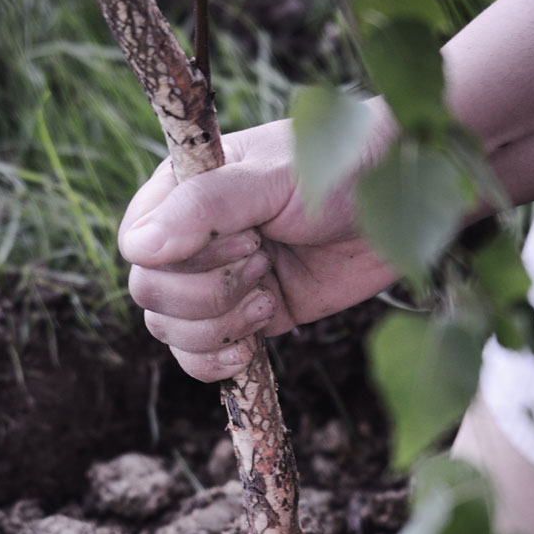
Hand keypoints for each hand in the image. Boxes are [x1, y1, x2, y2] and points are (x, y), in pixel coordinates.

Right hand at [119, 105, 398, 381]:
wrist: (396, 208)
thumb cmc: (335, 170)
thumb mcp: (269, 179)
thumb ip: (203, 208)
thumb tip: (138, 250)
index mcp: (181, 193)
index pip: (138, 248)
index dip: (182, 262)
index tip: (247, 240)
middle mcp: (192, 242)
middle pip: (151, 296)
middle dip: (206, 294)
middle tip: (264, 263)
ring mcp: (219, 284)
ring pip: (172, 332)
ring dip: (218, 327)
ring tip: (268, 298)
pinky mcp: (249, 320)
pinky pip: (202, 358)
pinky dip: (217, 363)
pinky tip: (248, 349)